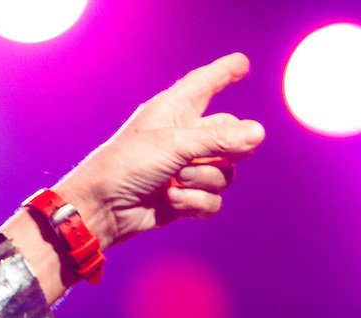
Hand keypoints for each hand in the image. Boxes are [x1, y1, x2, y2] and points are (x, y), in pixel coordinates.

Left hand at [57, 52, 265, 249]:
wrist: (101, 209)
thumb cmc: (126, 166)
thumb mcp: (174, 145)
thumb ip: (219, 139)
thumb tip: (259, 134)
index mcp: (175, 110)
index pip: (206, 84)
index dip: (225, 73)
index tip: (242, 64)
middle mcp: (183, 136)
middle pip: (232, 134)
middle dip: (228, 148)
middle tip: (208, 155)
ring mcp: (185, 168)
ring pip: (226, 172)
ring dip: (205, 179)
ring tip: (177, 181)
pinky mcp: (184, 197)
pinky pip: (213, 199)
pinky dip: (196, 202)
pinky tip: (172, 200)